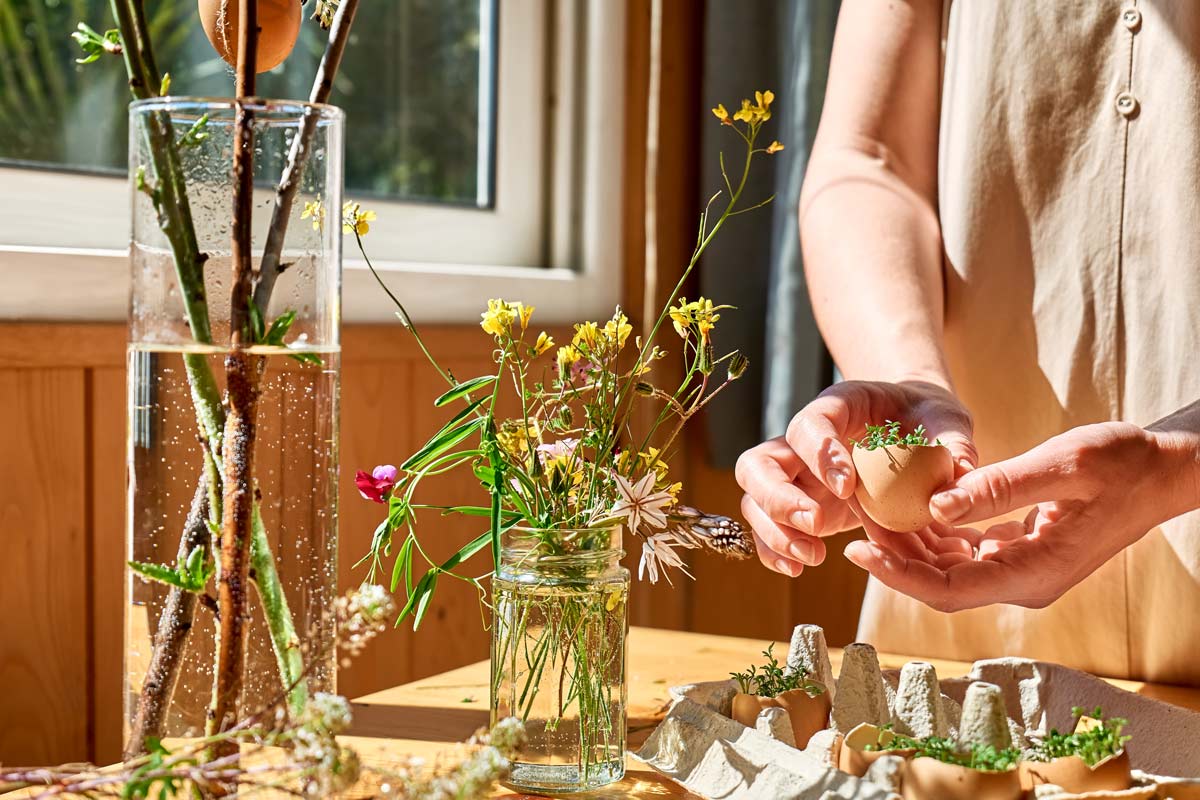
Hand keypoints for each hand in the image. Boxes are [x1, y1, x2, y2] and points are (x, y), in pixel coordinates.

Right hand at [736, 379, 974, 576]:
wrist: (913, 428)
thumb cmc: (926, 419)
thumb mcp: (946, 421)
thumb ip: (953, 443)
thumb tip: (957, 480)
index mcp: (836, 408)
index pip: (808, 425)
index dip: (819, 453)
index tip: (848, 486)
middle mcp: (801, 442)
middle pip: (759, 463)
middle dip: (779, 498)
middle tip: (815, 525)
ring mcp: (794, 476)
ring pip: (753, 499)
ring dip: (774, 531)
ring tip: (812, 556)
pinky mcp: (797, 506)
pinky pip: (766, 529)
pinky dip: (774, 550)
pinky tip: (797, 567)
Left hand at [844, 421, 1199, 610]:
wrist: (1161, 470)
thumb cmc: (1122, 464)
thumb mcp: (1064, 464)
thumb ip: (1000, 487)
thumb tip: (936, 506)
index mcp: (1034, 573)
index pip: (950, 591)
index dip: (900, 576)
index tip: (860, 552)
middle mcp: (1023, 582)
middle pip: (941, 583)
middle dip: (895, 555)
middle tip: (857, 517)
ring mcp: (1021, 570)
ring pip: (949, 567)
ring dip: (911, 543)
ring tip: (875, 507)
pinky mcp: (1019, 552)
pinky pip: (965, 551)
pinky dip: (935, 531)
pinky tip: (911, 504)